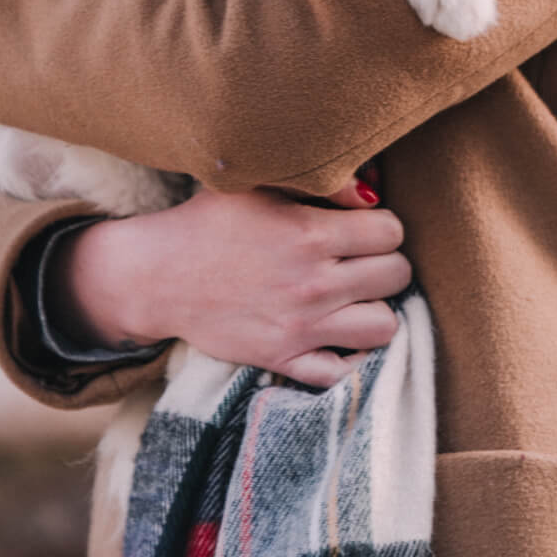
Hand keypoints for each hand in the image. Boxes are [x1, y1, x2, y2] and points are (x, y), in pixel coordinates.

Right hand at [48, 185, 410, 387]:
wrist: (158, 274)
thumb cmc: (210, 220)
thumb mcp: (261, 183)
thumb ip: (322, 184)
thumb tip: (371, 192)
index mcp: (310, 233)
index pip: (392, 231)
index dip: (383, 225)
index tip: (364, 228)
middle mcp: (313, 283)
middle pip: (397, 275)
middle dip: (386, 262)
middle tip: (362, 260)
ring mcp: (301, 327)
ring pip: (385, 327)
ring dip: (376, 308)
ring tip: (357, 297)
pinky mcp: (282, 360)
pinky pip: (342, 373)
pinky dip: (348, 357)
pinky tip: (339, 336)